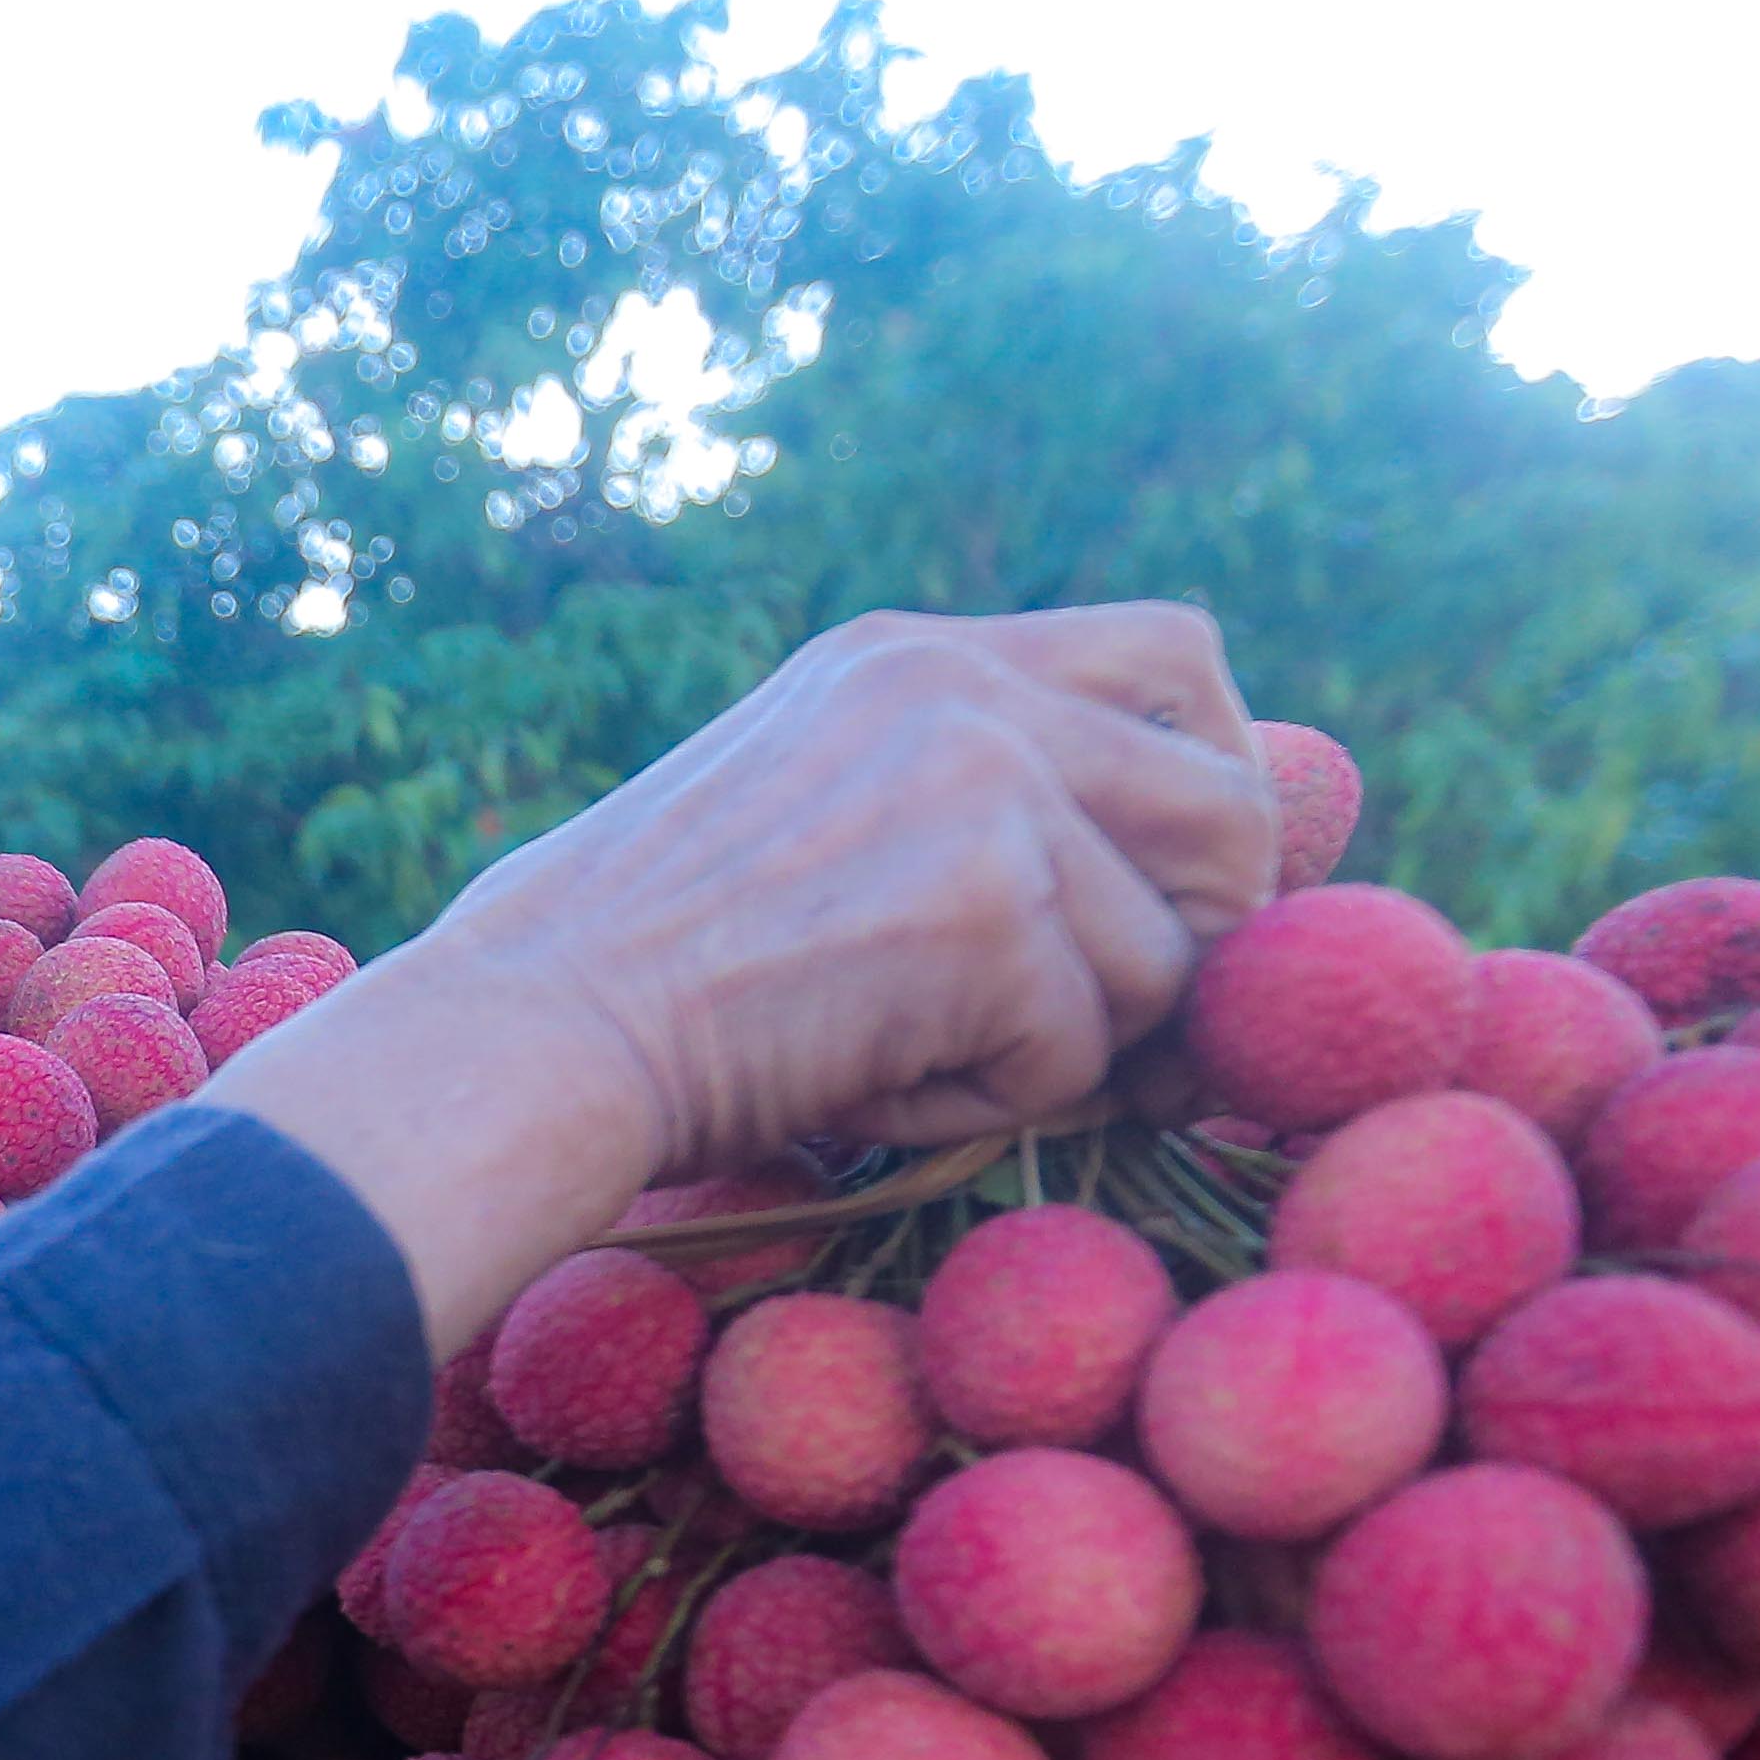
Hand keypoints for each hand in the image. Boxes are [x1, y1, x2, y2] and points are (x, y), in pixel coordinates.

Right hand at [205, 603, 1275, 1354]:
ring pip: (1161, 959)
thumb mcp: (809, 815)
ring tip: (901, 1054)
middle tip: (1111, 1031)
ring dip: (1061, 1050)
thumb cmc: (635, 974)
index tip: (1172, 890)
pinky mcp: (986, 908)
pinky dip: (987, 1105)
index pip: (1177, 654)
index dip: (1216, 777)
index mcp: (914, 658)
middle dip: (1201, 939)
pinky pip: (1080, 1052)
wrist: (528, 1034)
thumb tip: (1212, 873)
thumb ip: (974, 803)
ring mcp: (982, 787)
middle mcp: (963, 690)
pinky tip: (862, 1084)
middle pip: (1231, 801)